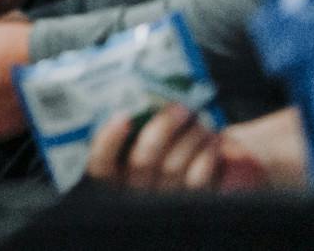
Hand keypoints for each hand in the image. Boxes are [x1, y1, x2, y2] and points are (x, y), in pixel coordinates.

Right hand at [87, 105, 305, 192]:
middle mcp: (135, 194)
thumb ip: (128, 131)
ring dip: (191, 136)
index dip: (108, 141)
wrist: (198, 194)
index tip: (123, 116)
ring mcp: (164, 202)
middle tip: (181, 108)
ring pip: (173, 166)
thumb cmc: (159, 159)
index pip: (101, 164)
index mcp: (113, 180)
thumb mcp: (135, 149)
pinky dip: (207, 154)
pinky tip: (212, 142)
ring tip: (201, 122)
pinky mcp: (194, 205)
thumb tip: (130, 107)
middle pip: (143, 160)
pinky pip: (199, 178)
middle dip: (164, 127)